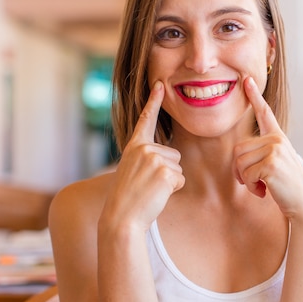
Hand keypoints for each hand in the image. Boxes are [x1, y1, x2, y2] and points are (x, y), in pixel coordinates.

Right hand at [103, 81, 184, 229]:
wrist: (122, 217)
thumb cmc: (129, 198)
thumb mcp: (133, 171)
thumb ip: (147, 158)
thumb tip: (168, 157)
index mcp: (134, 146)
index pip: (146, 120)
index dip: (153, 102)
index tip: (160, 84)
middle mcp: (143, 148)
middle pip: (174, 154)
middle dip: (167, 171)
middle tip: (147, 185)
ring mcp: (154, 158)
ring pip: (178, 167)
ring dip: (169, 181)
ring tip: (150, 189)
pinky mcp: (165, 171)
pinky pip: (180, 179)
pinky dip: (172, 190)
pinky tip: (156, 194)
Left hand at [233, 77, 302, 218]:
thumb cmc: (290, 188)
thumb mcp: (279, 164)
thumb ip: (265, 153)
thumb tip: (242, 154)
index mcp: (278, 138)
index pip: (264, 114)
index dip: (254, 96)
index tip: (246, 80)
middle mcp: (277, 140)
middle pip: (238, 150)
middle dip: (241, 171)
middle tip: (255, 183)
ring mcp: (275, 150)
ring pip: (239, 163)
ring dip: (246, 180)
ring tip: (262, 187)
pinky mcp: (271, 163)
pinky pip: (246, 174)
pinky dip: (251, 187)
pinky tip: (265, 192)